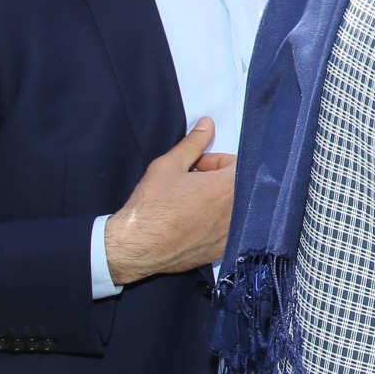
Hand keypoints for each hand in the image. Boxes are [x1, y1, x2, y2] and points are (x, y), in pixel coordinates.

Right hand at [103, 120, 236, 285]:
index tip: (196, 168)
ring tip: (191, 204)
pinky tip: (194, 224)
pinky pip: (229, 230)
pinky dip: (216, 223)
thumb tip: (207, 124)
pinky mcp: (223, 250)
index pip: (237, 164)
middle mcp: (237, 211)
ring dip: (218, 202)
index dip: (215, 162)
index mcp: (228, 187)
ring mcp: (232, 233)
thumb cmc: (151, 206)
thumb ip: (193, 143)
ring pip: (234, 208)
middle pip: (238, 186)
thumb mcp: (168, 165)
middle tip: (192, 185)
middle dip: (218, 181)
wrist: (136, 246)